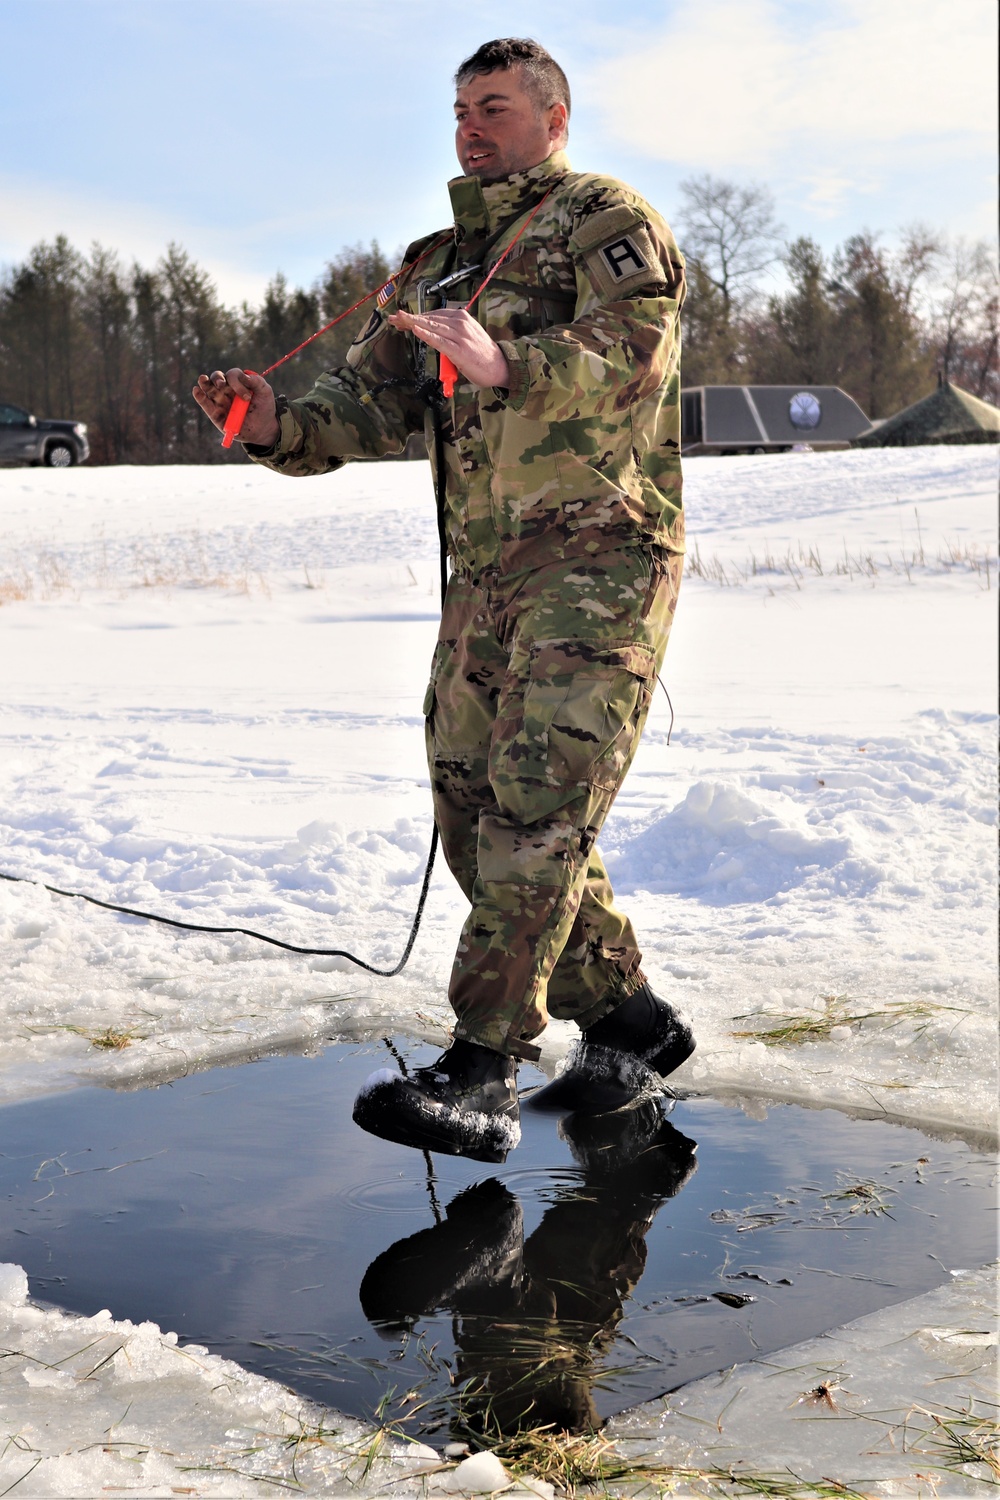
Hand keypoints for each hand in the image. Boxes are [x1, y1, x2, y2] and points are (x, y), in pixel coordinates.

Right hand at [192, 369, 279, 447]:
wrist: (263, 428)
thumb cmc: (264, 407)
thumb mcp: (265, 392)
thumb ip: (257, 381)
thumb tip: (244, 376)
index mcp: (237, 382)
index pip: (232, 375)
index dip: (237, 383)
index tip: (247, 397)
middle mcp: (226, 390)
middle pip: (217, 378)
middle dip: (217, 379)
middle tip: (222, 385)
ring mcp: (220, 401)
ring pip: (209, 389)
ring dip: (205, 384)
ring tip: (203, 380)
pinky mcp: (216, 414)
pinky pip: (205, 404)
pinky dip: (200, 397)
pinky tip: (196, 390)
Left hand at [388, 308, 509, 389]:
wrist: (499, 366)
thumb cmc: (481, 354)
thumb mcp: (466, 336)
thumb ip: (450, 332)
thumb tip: (432, 333)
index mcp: (461, 317)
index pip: (433, 315)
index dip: (416, 317)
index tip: (401, 319)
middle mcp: (459, 323)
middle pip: (429, 319)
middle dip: (409, 318)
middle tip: (393, 318)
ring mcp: (459, 336)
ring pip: (431, 327)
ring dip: (412, 323)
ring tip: (398, 321)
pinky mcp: (459, 350)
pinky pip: (439, 340)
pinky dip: (426, 335)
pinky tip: (414, 330)